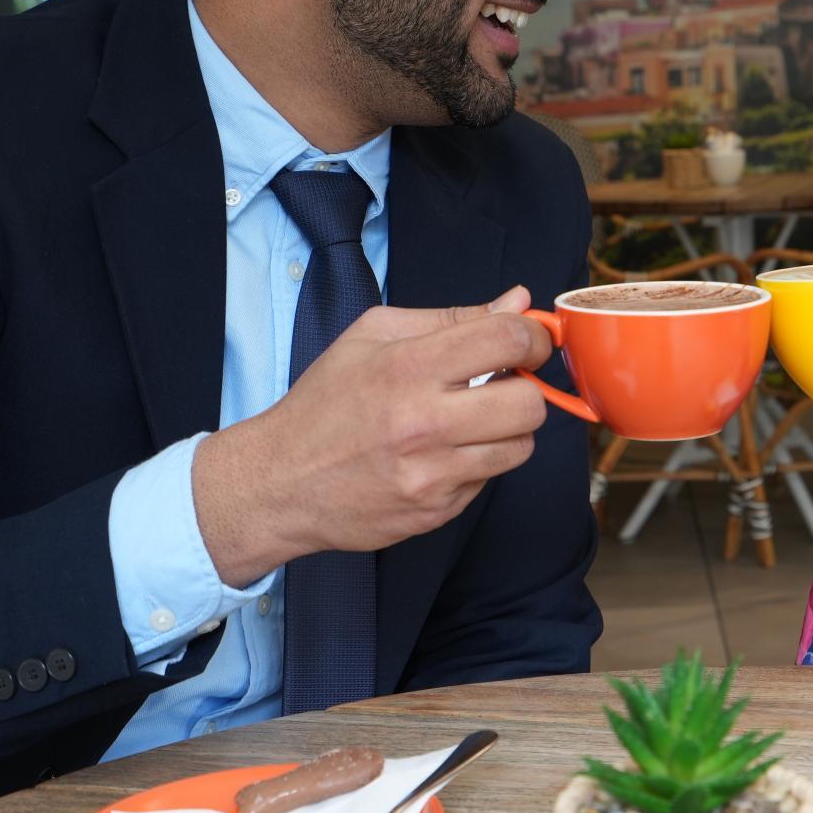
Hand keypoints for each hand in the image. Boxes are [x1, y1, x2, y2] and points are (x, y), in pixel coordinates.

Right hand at [192, 287, 553, 586]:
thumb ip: (452, 317)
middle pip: (529, 403)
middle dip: (525, 389)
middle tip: (502, 386)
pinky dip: (475, 463)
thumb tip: (518, 301)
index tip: (527, 343)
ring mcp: (431, 474)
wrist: (281, 482)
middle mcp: (422, 423)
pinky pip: (488, 480)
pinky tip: (441, 454)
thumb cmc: (326, 404)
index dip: (531, 338)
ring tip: (470, 422)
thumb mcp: (373, 338)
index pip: (506, 340)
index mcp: (406, 367)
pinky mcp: (435, 511)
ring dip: (506, 431)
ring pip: (520, 447)